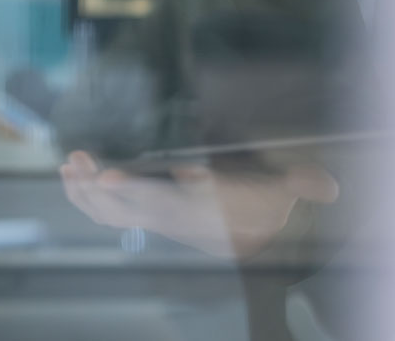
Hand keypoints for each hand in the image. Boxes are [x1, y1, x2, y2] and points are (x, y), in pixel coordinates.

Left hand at [59, 150, 337, 259]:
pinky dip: (85, 196)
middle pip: (123, 207)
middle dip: (95, 187)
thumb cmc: (263, 202)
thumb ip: (302, 185)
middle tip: (76, 160)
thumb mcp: (284, 191)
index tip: (110, 177)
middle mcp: (171, 218)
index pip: (161, 201)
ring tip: (67, 165)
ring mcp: (155, 219)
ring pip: (110, 212)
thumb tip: (327, 187)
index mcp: (198, 210)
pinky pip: (107, 213)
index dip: (133, 190)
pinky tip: (71, 176)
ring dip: (83, 191)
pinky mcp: (146, 215)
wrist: (257, 234)